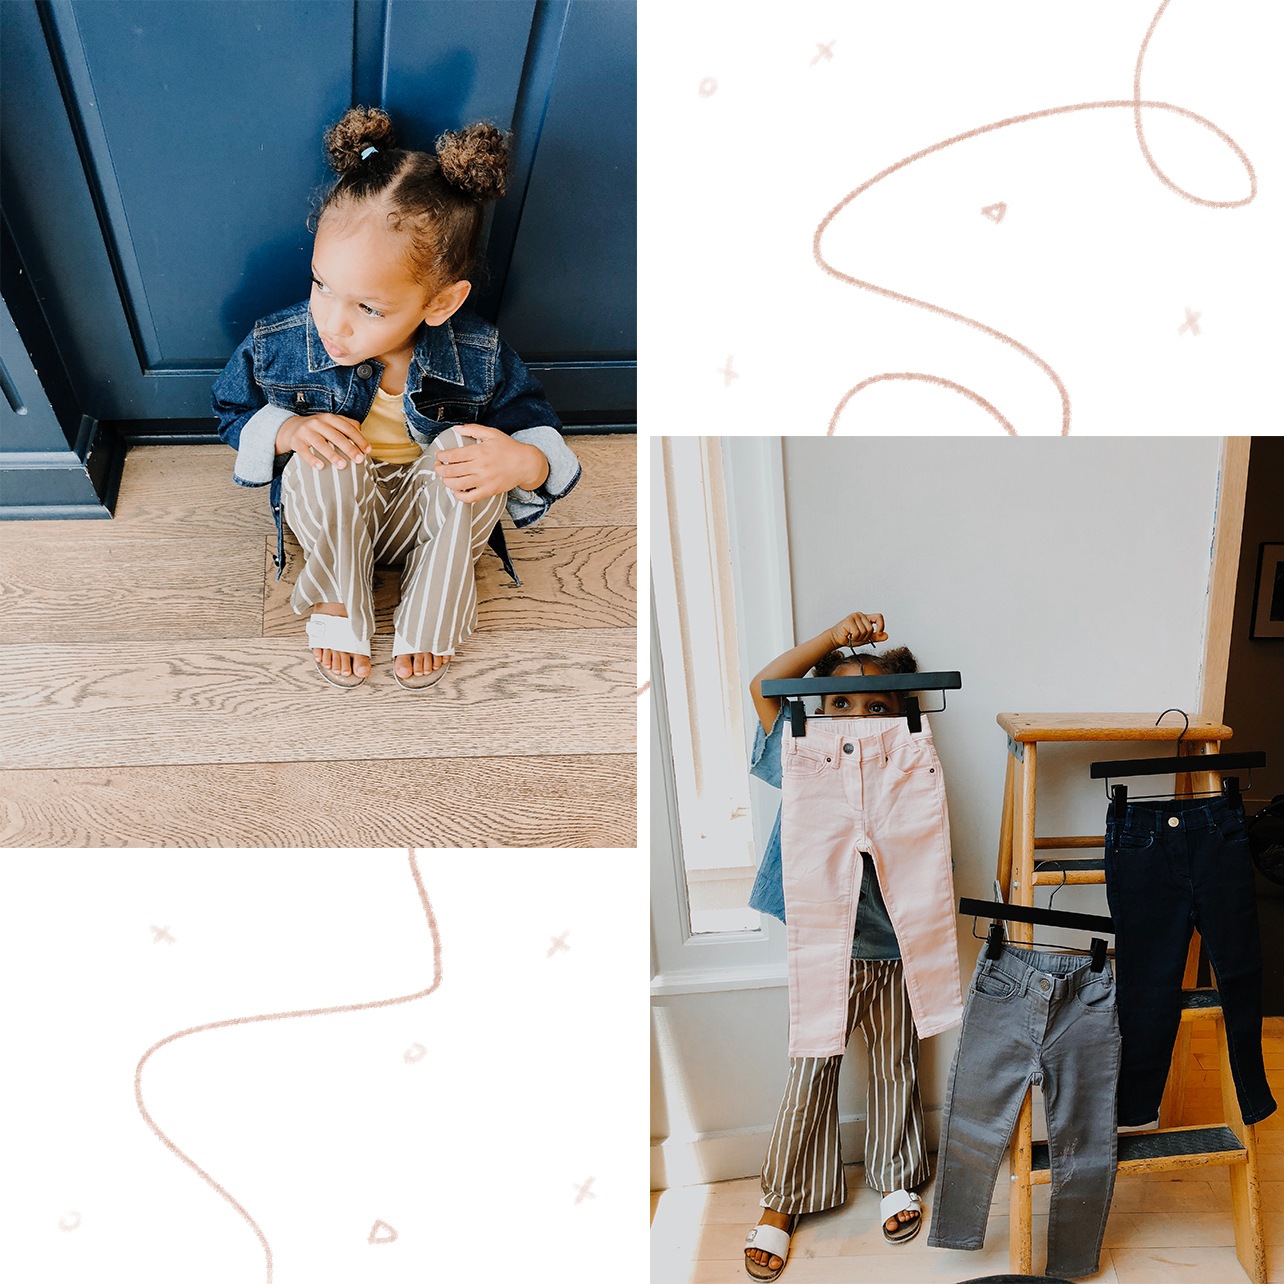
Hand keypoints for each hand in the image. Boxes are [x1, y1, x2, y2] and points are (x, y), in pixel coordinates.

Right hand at [277, 413, 370, 469]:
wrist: (292, 428)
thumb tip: (363, 438)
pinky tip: (321, 467)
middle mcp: (318, 423)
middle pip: (335, 436)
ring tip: (343, 466)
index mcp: (330, 418)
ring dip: (332, 455)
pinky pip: (304, 451)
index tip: (368, 451)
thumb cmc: (320, 428)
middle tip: (359, 460)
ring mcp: (306, 432)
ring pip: (320, 443)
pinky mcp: (296, 442)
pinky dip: (312, 459)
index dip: (359, 439)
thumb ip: (348, 427)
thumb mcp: (332, 423)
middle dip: (349, 448)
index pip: (347, 427)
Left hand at [434, 423, 549, 501]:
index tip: (438, 456)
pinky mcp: (489, 491)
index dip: (441, 456)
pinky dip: (458, 495)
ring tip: (444, 478)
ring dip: (446, 482)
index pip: (452, 455)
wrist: (526, 463)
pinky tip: (456, 490)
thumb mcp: (491, 433)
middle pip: (451, 471)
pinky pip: (469, 497)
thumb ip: (473, 429)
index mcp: (479, 451)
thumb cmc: (509, 448)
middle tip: (437, 467)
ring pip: (457, 485)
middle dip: (439, 469)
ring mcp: (484, 480)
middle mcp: (480, 467)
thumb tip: (456, 428)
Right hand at [828, 612, 886, 648]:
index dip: (881, 625)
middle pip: (871, 628)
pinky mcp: (849, 620)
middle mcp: (860, 615)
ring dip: (858, 638)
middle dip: (865, 637)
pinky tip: (848, 635)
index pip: (879, 617)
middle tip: (857, 637)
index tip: (879, 632)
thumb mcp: (865, 638)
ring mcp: (854, 617)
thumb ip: (876, 637)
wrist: (836, 639)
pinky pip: (857, 632)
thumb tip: (886, 636)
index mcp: (866, 618)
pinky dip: (853, 637)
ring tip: (852, 636)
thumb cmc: (850, 638)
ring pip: (864, 631)